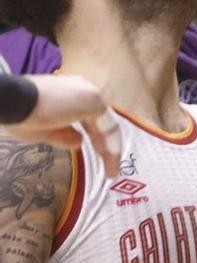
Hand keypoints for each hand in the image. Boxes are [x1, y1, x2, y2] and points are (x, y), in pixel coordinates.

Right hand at [1, 75, 121, 168]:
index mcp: (70, 96)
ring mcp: (91, 94)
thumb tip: (80, 142)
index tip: (95, 155)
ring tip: (112, 171)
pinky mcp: (95, 100)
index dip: (94, 138)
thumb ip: (63, 137)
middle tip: (110, 168)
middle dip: (104, 145)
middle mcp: (84, 91)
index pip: (88, 119)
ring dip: (110, 149)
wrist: (17, 102)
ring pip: (105, 125)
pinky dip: (111, 144)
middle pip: (100, 122)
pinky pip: (108, 126)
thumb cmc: (24, 116)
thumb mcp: (43, 132)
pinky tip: (110, 161)